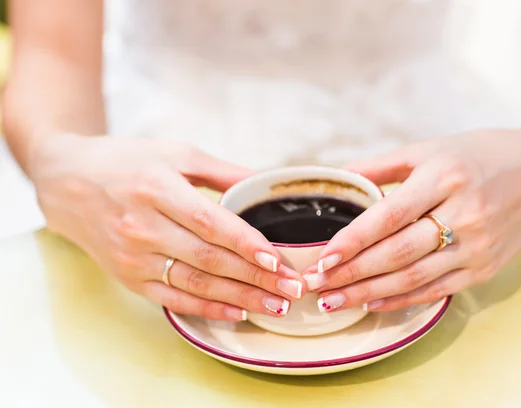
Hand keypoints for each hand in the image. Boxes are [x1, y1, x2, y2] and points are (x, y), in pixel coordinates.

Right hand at [32, 134, 304, 319]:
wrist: (67, 182)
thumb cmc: (126, 162)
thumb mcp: (174, 153)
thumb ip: (222, 171)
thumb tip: (267, 182)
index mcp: (156, 188)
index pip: (209, 222)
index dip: (245, 243)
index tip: (278, 259)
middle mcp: (142, 226)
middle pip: (208, 259)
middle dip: (255, 277)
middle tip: (292, 288)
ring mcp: (132, 257)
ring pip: (195, 284)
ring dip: (239, 298)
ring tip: (276, 305)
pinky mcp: (127, 277)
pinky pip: (172, 300)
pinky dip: (206, 309)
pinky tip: (237, 313)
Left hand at [304, 127, 520, 311]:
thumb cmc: (480, 155)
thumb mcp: (430, 148)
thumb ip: (382, 163)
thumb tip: (339, 175)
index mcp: (445, 177)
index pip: (388, 216)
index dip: (353, 240)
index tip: (323, 257)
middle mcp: (464, 214)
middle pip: (397, 253)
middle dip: (351, 273)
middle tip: (316, 285)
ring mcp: (478, 245)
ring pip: (413, 277)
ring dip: (368, 292)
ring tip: (334, 300)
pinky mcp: (486, 267)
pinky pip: (437, 289)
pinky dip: (402, 298)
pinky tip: (373, 302)